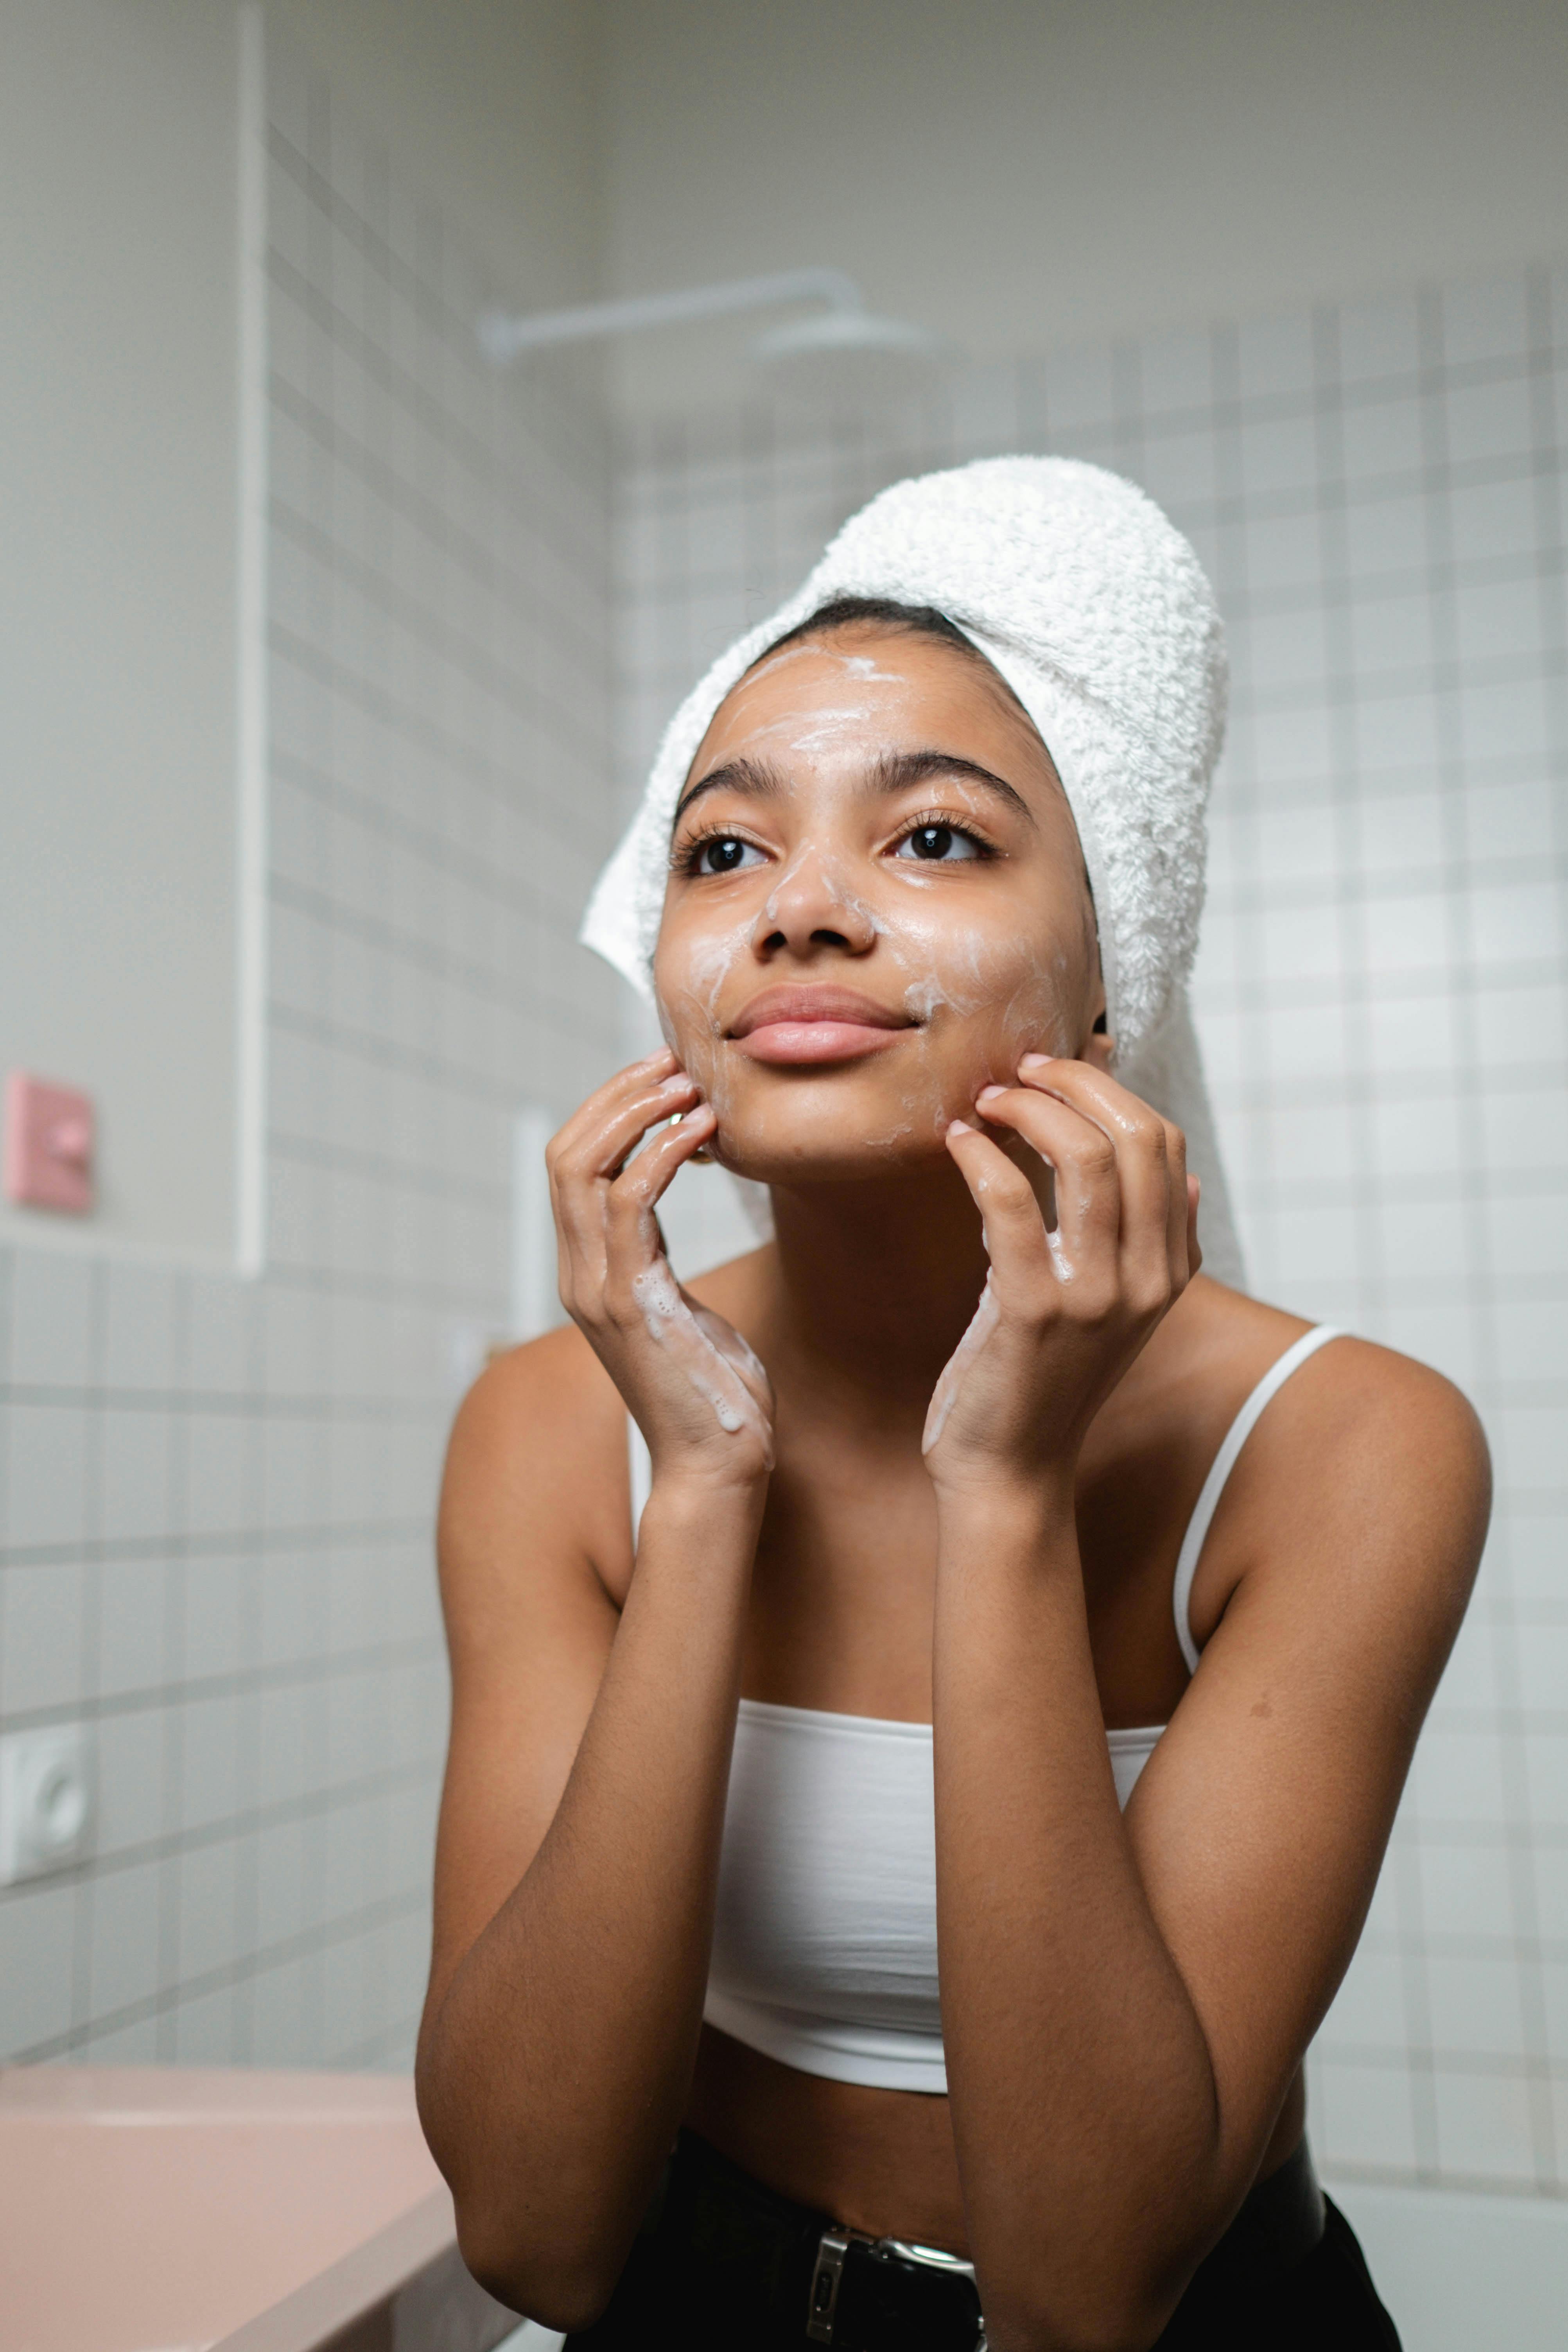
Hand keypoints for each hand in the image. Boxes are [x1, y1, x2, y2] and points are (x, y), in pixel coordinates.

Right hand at [547, 1048, 773, 1491]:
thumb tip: (669, 1215)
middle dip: (616, 1096)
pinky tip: (704, 1133)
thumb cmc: (714, 1390)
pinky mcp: (633, 1303)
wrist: (717, 1465)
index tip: (661, 1074)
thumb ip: (658, 1259)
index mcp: (587, 1273)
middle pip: (565, 1154)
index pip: (569, 1166)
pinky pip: (632, 1203)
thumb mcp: (682, 1308)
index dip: (607, 1109)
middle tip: (673, 1061)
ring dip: (639, 1114)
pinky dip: (665, 1154)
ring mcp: (599, 1290)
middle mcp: (580, 1276)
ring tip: (689, 1085)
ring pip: (585, 1169)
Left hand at [922, 1056, 1199, 1498]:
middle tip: (1018, 1071)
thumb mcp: (1114, 1306)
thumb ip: (1147, 1241)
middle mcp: (1147, 1280)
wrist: (1010, 1471)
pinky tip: (959, 1143)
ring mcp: (1096, 1297)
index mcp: (1170, 1270)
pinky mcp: (1034, 1312)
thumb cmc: (1044, 1377)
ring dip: (1030, 1109)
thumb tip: (1181, 1171)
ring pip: (1085, 1158)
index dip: (1110, 1090)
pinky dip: (983, 1158)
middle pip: (1135, 1137)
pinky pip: (1013, 1204)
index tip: (1054, 1070)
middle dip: (1073, 1084)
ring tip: (987, 1100)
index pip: (1165, 1143)